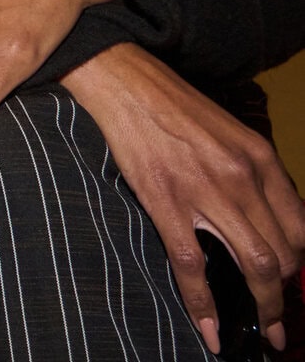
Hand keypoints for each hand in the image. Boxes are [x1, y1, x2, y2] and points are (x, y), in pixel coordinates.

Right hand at [64, 43, 304, 354]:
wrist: (123, 80)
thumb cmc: (170, 104)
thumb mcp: (228, 131)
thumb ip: (250, 172)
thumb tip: (261, 216)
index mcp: (260, 157)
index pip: (301, 227)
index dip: (302, 265)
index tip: (292, 285)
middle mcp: (243, 176)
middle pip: (285, 252)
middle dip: (286, 296)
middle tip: (278, 321)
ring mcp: (206, 190)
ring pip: (255, 264)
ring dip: (263, 307)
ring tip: (261, 330)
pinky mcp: (166, 201)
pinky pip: (194, 265)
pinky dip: (205, 304)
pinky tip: (210, 328)